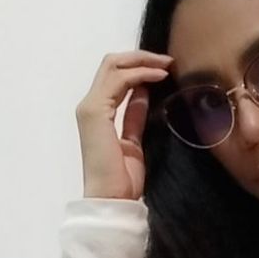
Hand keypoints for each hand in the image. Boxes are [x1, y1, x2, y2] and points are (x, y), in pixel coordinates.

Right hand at [76, 49, 172, 199]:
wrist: (111, 199)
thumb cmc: (123, 179)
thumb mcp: (134, 140)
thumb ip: (135, 116)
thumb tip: (144, 93)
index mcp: (98, 113)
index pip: (115, 76)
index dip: (139, 67)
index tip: (165, 69)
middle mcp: (90, 106)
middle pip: (112, 65)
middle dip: (141, 58)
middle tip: (167, 61)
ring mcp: (90, 108)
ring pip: (113, 66)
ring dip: (142, 61)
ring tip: (166, 65)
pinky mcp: (95, 112)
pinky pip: (119, 80)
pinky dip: (140, 73)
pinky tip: (159, 76)